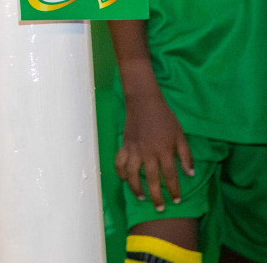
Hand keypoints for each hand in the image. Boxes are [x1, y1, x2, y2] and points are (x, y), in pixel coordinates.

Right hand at [115, 93, 193, 209]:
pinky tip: (125, 180)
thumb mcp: (180, 135)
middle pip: (151, 179)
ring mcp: (133, 150)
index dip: (174, 190)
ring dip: (135, 188)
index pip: (170, 175)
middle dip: (156, 196)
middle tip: (160, 208)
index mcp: (164, 150)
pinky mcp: (124, 146)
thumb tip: (190, 174)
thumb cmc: (165, 118)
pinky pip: (119, 162)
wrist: (144, 102)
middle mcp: (148, 153)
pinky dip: (120, 173)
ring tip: (141, 197)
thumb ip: (186, 155)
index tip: (176, 200)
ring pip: (131, 174)